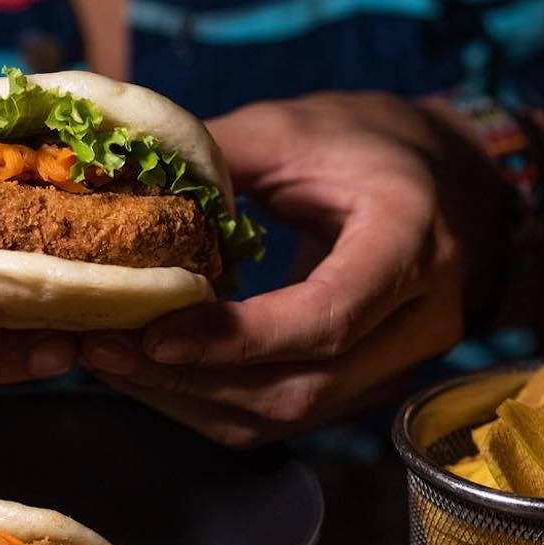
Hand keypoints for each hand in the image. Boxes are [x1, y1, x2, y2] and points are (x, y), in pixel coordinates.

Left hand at [79, 93, 505, 445]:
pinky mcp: (368, 386)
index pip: (327, 317)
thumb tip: (123, 196)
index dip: (236, 339)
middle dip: (192, 381)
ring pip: (288, 416)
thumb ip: (214, 162)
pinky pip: (285, 415)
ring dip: (190, 402)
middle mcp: (422, 316)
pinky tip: (154, 372)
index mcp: (412, 237)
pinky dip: (211, 401)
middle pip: (302, 389)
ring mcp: (400, 363)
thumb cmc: (360, 142)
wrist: (441, 178)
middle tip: (102, 353)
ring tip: (111, 364)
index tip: (151, 335)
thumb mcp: (288, 127)